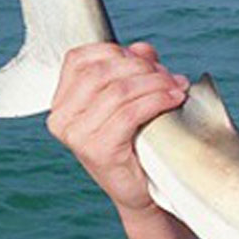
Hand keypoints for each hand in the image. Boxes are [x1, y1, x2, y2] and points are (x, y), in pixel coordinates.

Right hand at [46, 42, 188, 217]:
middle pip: (102, 72)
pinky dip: (156, 100)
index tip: (147, 61)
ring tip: (177, 87)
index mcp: (62, 100)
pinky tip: (174, 99)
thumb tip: (143, 48)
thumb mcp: (131, 99)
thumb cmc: (136, 140)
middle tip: (170, 76)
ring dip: (155, 83)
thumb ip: (134, 70)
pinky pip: (129, 113)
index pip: (80, 58)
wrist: (141, 189)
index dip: (117, 52)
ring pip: (118, 90)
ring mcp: (76, 135)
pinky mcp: (97, 150)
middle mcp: (61, 117)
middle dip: (142, 68)